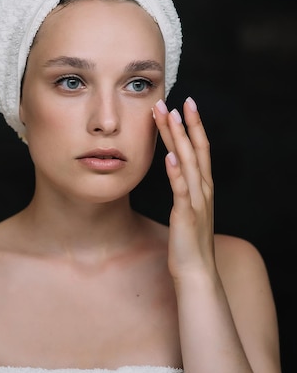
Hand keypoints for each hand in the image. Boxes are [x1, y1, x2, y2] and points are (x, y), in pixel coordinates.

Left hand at [152, 97, 214, 281]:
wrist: (197, 272)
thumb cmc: (188, 242)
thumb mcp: (187, 210)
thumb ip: (184, 189)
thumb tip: (175, 171)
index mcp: (202, 186)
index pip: (200, 149)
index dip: (193, 126)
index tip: (185, 104)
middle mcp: (203, 189)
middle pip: (194, 149)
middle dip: (183, 124)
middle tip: (173, 100)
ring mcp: (196, 200)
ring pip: (188, 162)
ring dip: (178, 138)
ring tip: (169, 117)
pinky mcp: (186, 214)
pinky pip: (181, 189)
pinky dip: (176, 172)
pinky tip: (170, 156)